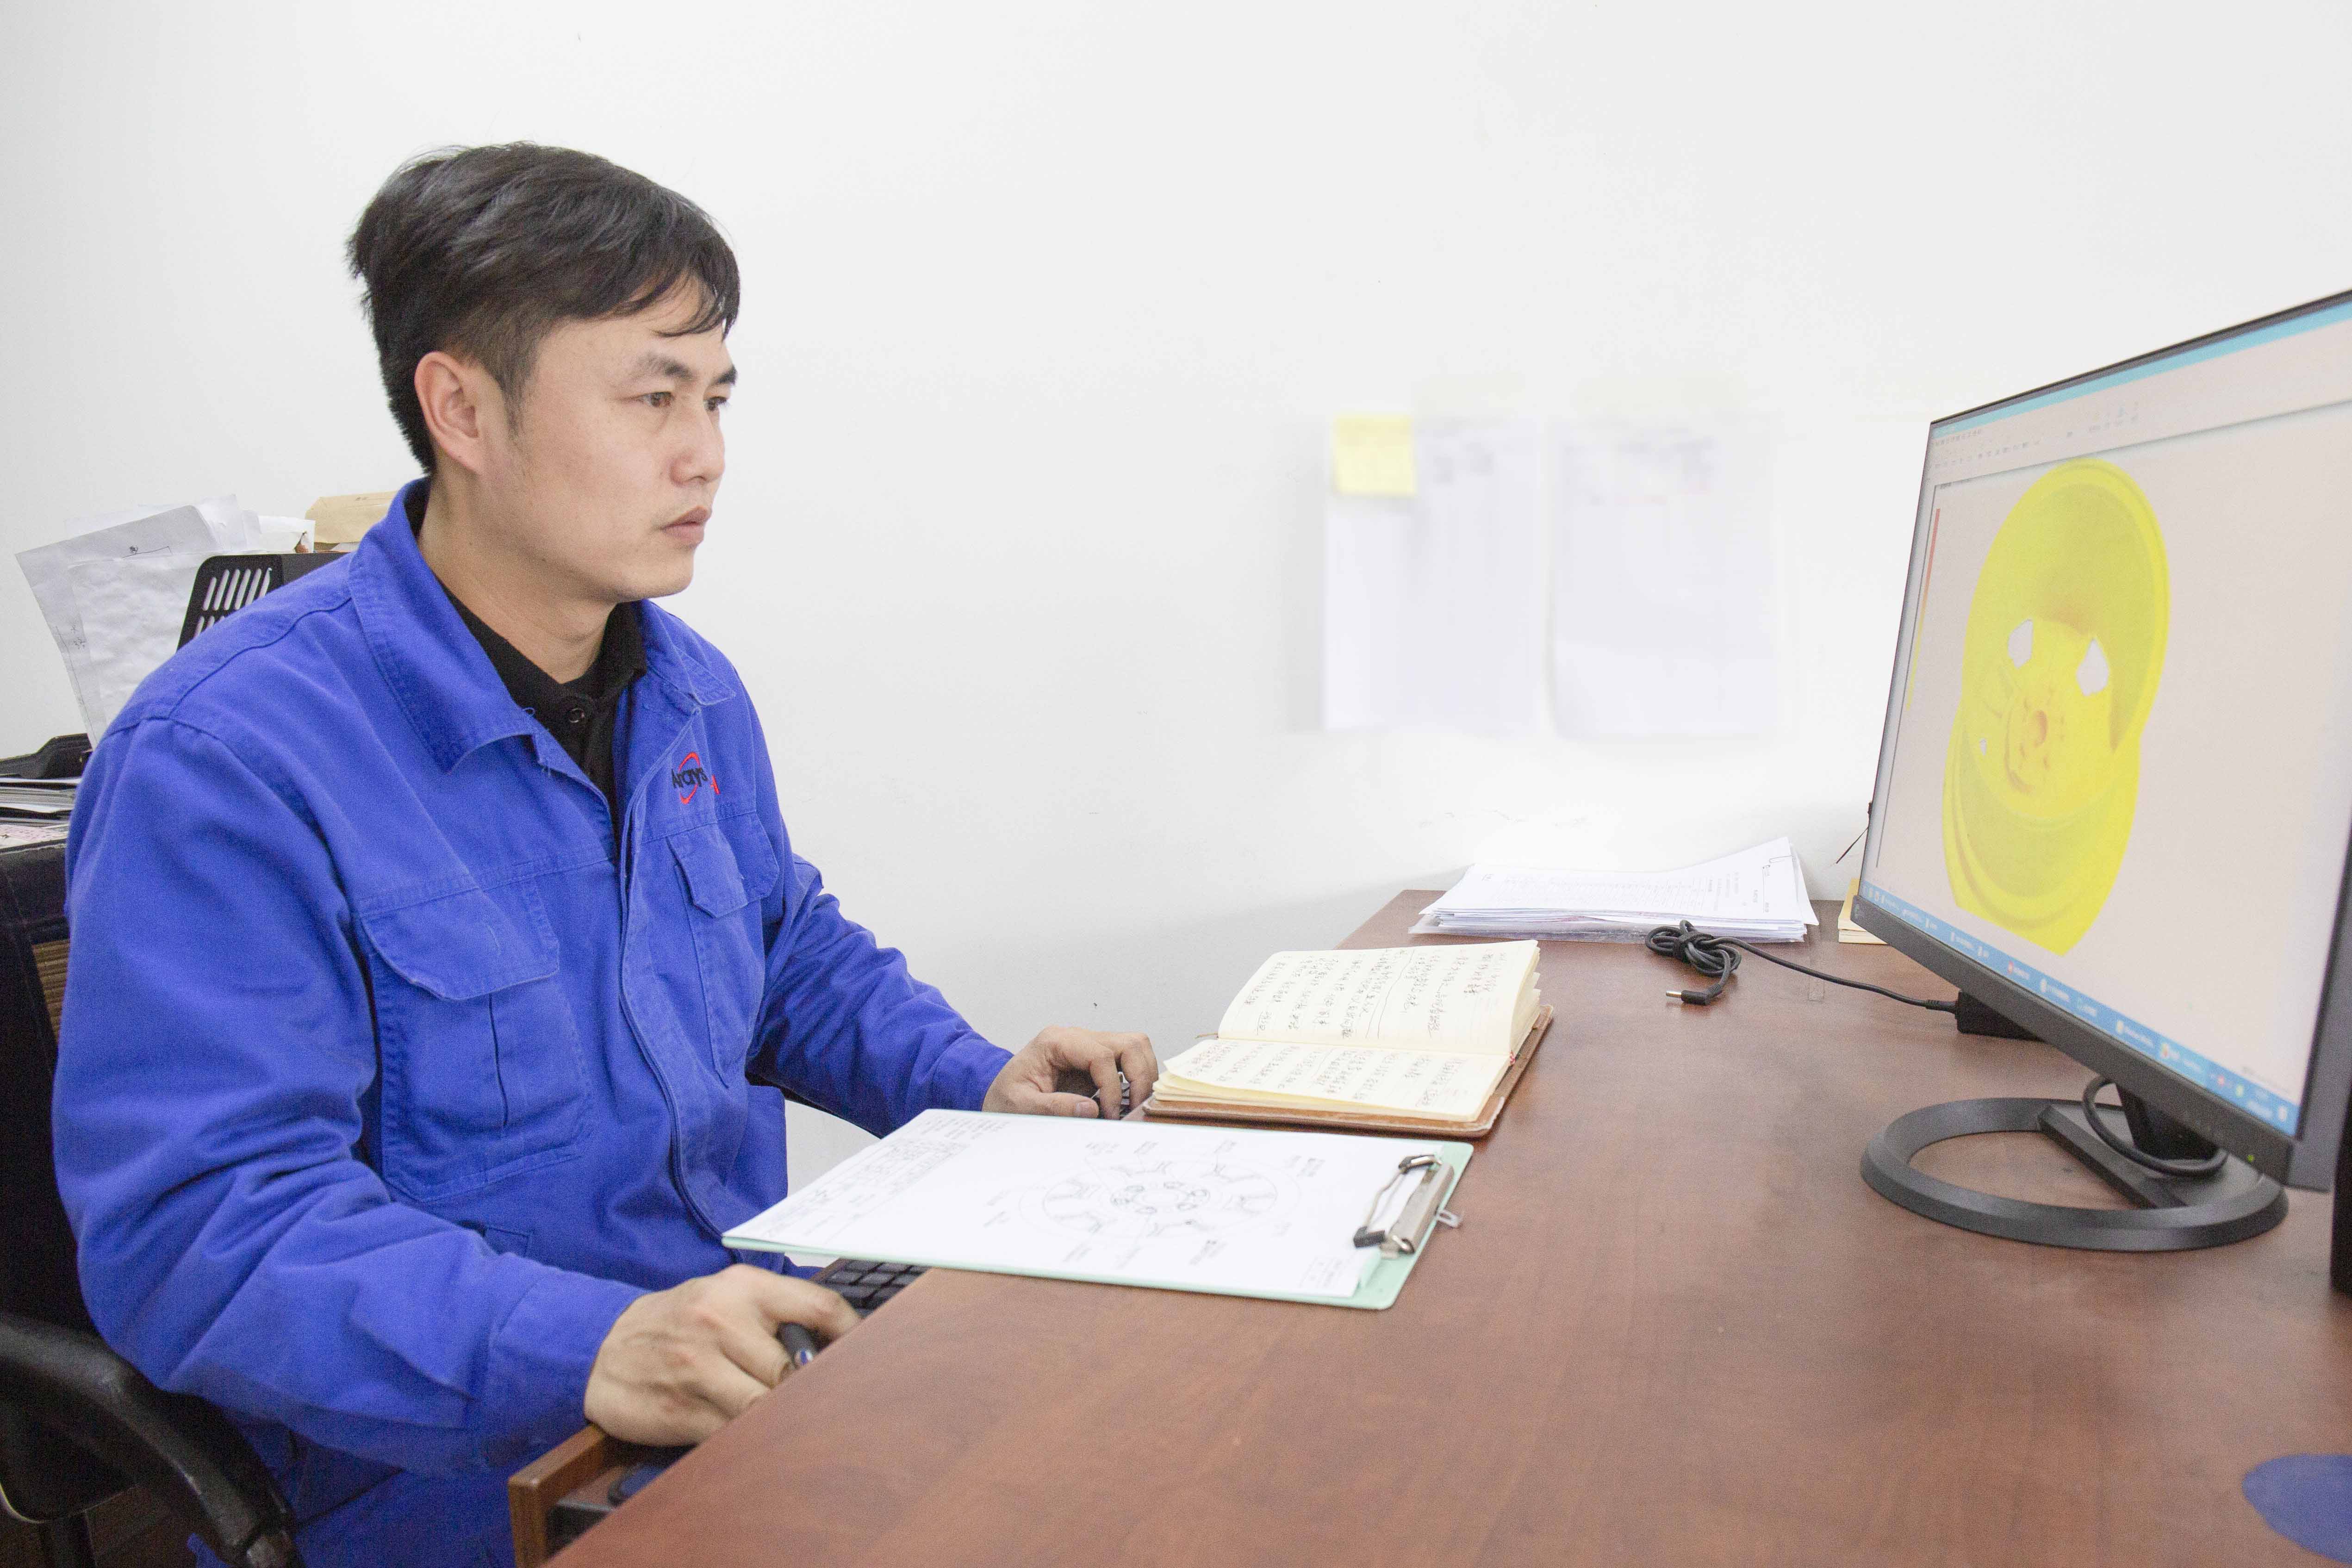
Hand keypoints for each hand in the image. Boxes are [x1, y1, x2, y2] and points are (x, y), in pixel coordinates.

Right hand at [583, 1264, 858, 1445]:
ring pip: (766, 1406)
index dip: (853, 1335)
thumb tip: (836, 1343)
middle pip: (795, 1367)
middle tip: (830, 1402)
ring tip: (795, 1422)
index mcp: (742, 1288)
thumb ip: (776, 1311)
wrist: (602, 1347)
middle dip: (812, 1389)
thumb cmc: (678, 1321)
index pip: (818, 1305)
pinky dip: (750, 1439)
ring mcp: (699, 1367)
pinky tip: (758, 1437)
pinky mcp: (682, 1409)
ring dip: (784, 1418)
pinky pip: (733, 1434)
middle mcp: (721, 1321)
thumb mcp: (724, 1295)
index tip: (869, 1356)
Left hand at [983, 1025, 1157, 1119]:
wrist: (1000, 1096)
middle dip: (1138, 1077)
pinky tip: (1127, 1101)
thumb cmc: (1006, 1098)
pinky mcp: (1096, 1059)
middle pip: (1128, 1043)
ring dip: (1142, 1075)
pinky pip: (1129, 1059)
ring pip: (1135, 1046)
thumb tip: (1090, 1109)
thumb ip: (1053, 1107)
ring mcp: (1088, 1045)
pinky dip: (1136, 1077)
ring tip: (1134, 1105)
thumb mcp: (1021, 1106)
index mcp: (1055, 1042)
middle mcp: (1076, 1037)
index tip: (1108, 1114)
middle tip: (1133, 1108)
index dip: (1111, 1086)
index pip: (1100, 1055)